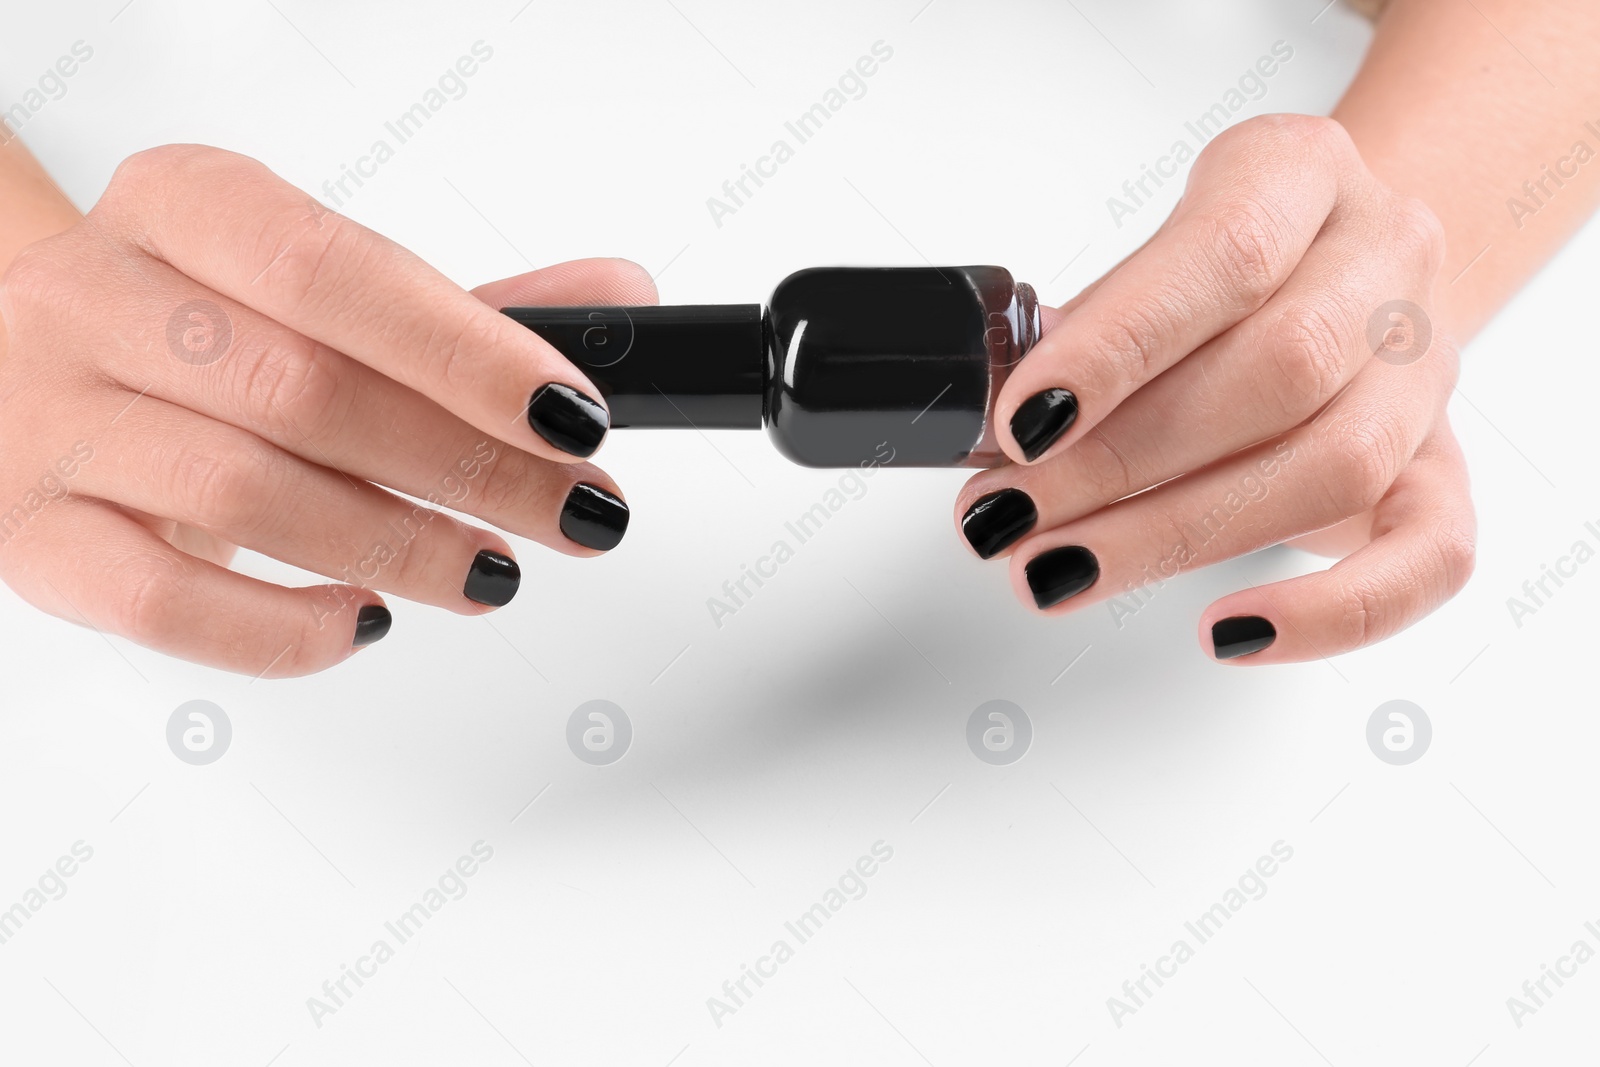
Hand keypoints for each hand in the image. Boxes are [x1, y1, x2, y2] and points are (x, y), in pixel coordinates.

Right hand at [0, 145, 653, 675]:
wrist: (29, 373)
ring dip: (401, 547)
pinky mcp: (31, 539)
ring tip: (495, 571)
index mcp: (183, 205)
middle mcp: (95, 296)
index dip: (471, 354)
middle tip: (573, 511)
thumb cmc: (196, 333)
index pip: (338, 272)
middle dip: (470, 465)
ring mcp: (50, 419)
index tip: (575, 417)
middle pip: (306, 391)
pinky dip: (280, 625)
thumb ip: (465, 308)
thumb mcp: (318, 295)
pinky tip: (367, 620)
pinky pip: (160, 602)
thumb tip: (617, 298)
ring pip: (245, 494)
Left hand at [956, 114, 1474, 662]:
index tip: (1021, 423)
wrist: (1344, 280)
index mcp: (1300, 174)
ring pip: (1334, 465)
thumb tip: (996, 432)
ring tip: (1055, 572)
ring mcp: (1427, 370)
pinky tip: (1227, 634)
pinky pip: (1428, 559)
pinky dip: (1328, 613)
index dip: (1118, 346)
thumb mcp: (1145, 264)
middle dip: (1119, 463)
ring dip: (1175, 537)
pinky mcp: (1446, 471)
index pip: (1224, 253)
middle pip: (1278, 371)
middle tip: (1008, 518)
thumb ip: (1083, 334)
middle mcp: (1386, 258)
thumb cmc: (1217, 279)